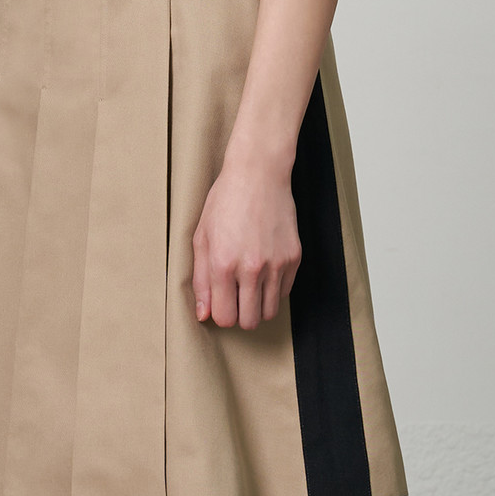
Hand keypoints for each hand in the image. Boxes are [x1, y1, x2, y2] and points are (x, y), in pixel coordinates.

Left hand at [191, 159, 300, 328]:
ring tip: (250, 285)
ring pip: (270, 312)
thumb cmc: (225, 202)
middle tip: (236, 297)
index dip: (221, 314)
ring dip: (258, 305)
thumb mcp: (202, 238)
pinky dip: (274, 289)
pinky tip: (264, 270)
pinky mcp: (294, 258)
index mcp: (223, 264)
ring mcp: (276, 264)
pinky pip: (284, 292)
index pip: (225, 318)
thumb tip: (204, 314)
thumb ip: (200, 280)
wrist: (258, 174)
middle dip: (240, 314)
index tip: (221, 302)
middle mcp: (251, 268)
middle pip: (249, 321)